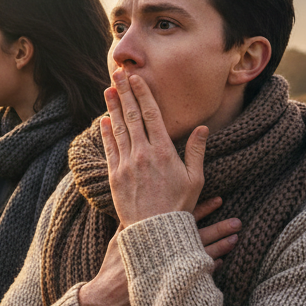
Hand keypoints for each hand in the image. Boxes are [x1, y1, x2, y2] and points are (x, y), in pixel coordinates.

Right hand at [77, 197, 240, 305]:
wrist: (107, 301)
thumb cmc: (113, 270)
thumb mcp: (120, 242)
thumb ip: (132, 223)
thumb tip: (139, 203)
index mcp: (154, 238)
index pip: (183, 219)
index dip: (202, 209)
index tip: (219, 200)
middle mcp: (166, 254)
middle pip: (198, 237)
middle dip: (220, 229)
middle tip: (238, 222)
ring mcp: (172, 272)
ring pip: (202, 256)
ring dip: (221, 248)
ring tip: (236, 239)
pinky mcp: (175, 288)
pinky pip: (199, 277)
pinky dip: (210, 269)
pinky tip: (221, 262)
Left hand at [101, 73, 206, 224]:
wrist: (155, 231)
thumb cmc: (179, 206)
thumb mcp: (195, 179)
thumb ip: (196, 151)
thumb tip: (202, 128)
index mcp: (163, 151)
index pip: (151, 115)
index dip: (142, 94)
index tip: (136, 78)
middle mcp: (143, 154)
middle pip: (131, 116)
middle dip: (125, 92)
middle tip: (118, 73)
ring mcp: (126, 164)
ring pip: (118, 129)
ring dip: (113, 107)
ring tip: (109, 89)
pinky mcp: (115, 176)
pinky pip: (109, 149)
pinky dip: (106, 132)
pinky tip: (104, 120)